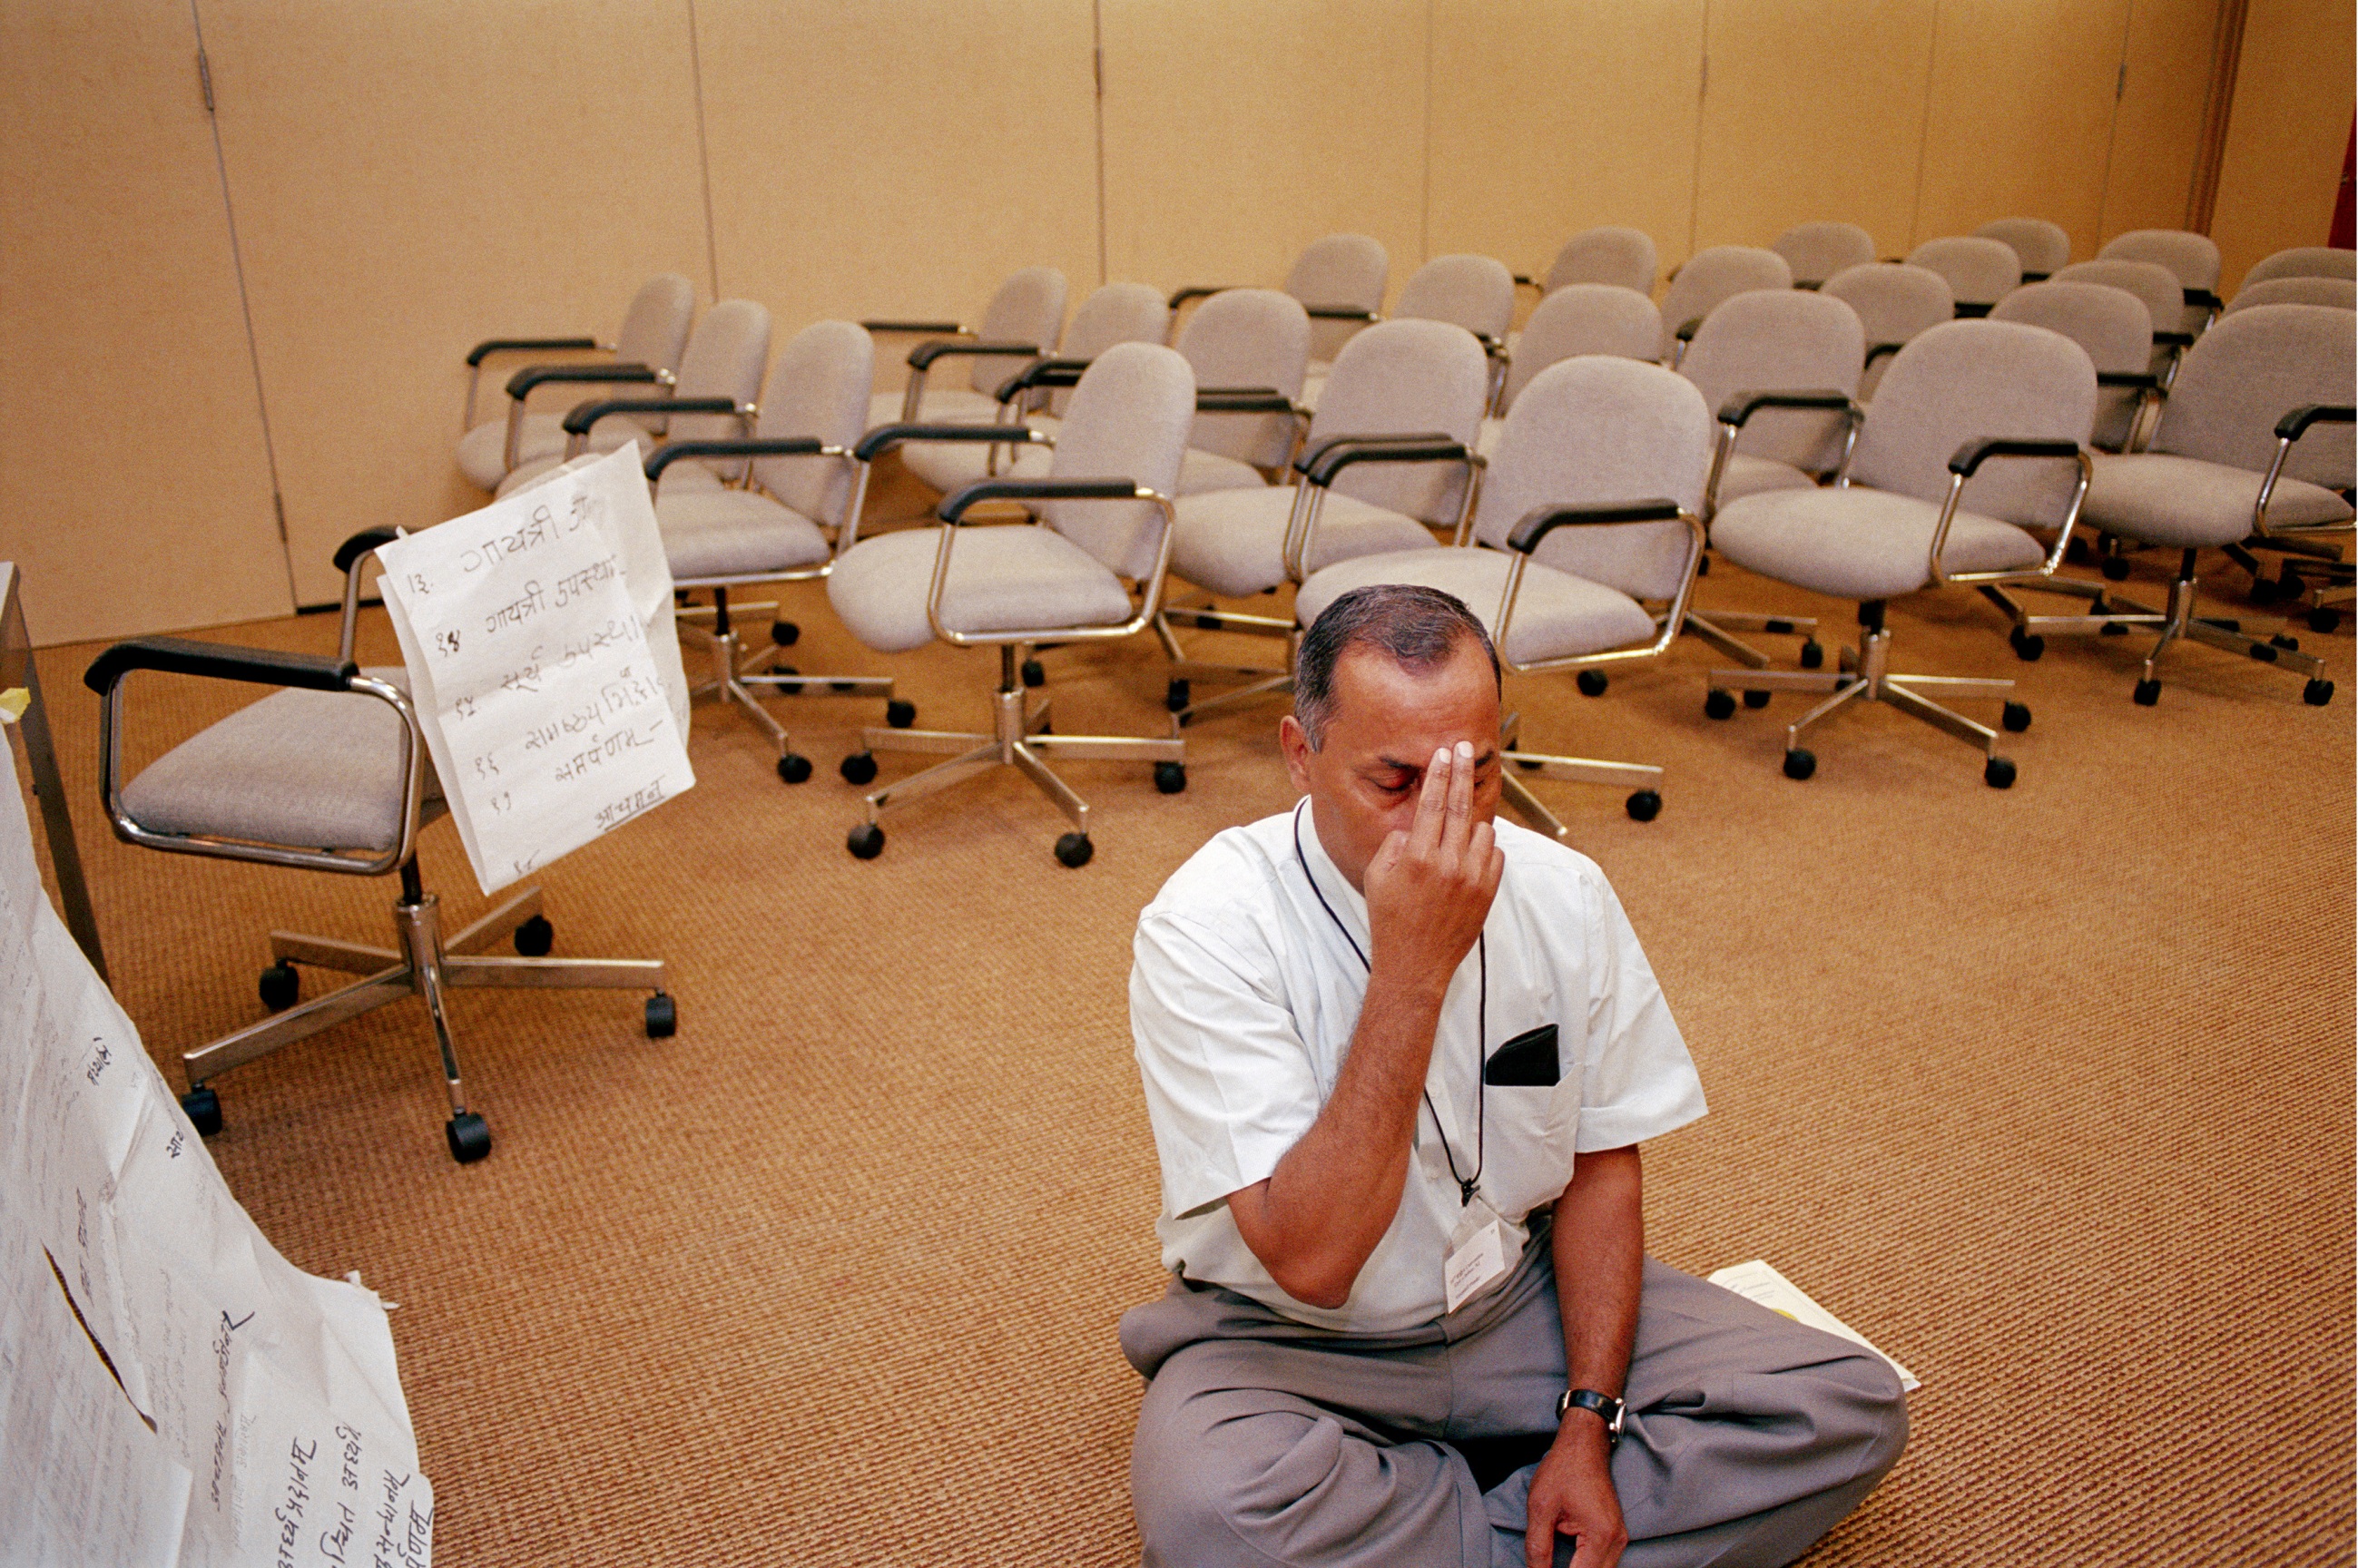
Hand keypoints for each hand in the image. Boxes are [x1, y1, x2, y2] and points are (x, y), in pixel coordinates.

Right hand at [1364, 741, 1503, 994]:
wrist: (1415, 964)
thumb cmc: (1390, 921)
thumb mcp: (1375, 878)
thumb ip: (1394, 844)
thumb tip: (1413, 825)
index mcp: (1417, 858)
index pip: (1431, 804)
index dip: (1438, 774)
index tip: (1444, 754)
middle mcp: (1448, 865)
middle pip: (1459, 805)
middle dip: (1462, 772)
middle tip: (1466, 749)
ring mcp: (1472, 879)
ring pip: (1481, 830)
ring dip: (1470, 821)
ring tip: (1457, 826)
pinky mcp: (1488, 893)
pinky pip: (1494, 855)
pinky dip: (1484, 848)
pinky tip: (1469, 853)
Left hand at [1525, 1424, 1625, 1567]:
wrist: (1584, 1446)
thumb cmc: (1562, 1471)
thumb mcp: (1541, 1508)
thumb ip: (1538, 1547)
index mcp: (1601, 1535)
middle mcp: (1617, 1540)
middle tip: (1545, 1567)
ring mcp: (1620, 1538)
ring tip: (1554, 1563)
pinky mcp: (1615, 1534)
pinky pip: (1604, 1562)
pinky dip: (1586, 1566)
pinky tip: (1569, 1563)